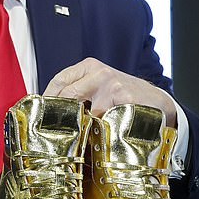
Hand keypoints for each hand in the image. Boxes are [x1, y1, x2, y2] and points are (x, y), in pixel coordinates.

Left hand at [43, 57, 176, 126]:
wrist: (155, 101)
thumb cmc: (121, 96)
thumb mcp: (98, 86)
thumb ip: (77, 91)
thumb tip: (49, 108)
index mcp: (89, 67)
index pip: (59, 80)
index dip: (48, 98)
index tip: (42, 112)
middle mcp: (99, 73)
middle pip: (67, 94)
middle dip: (59, 113)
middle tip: (55, 127)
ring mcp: (112, 85)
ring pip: (84, 111)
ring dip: (82, 125)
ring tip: (85, 131)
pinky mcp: (124, 99)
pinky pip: (103, 120)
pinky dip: (100, 129)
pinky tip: (104, 130)